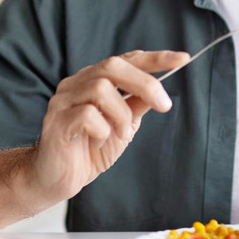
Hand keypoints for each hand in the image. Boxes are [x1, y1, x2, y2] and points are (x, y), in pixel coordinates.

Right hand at [23, 50, 189, 209]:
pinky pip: (86, 115)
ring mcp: (63, 101)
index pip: (127, 60)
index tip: (183, 59)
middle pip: (112, 66)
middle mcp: (77, 83)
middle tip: (165, 105)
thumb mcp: (123, 126)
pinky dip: (102, 129)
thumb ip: (137, 105)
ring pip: (100, 89)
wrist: (58, 179)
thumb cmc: (90, 150)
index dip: (155, 58)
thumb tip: (161, 91)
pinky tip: (98, 141)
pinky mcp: (55, 122)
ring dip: (121, 114)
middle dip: (145, 83)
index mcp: (94, 80)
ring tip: (120, 134)